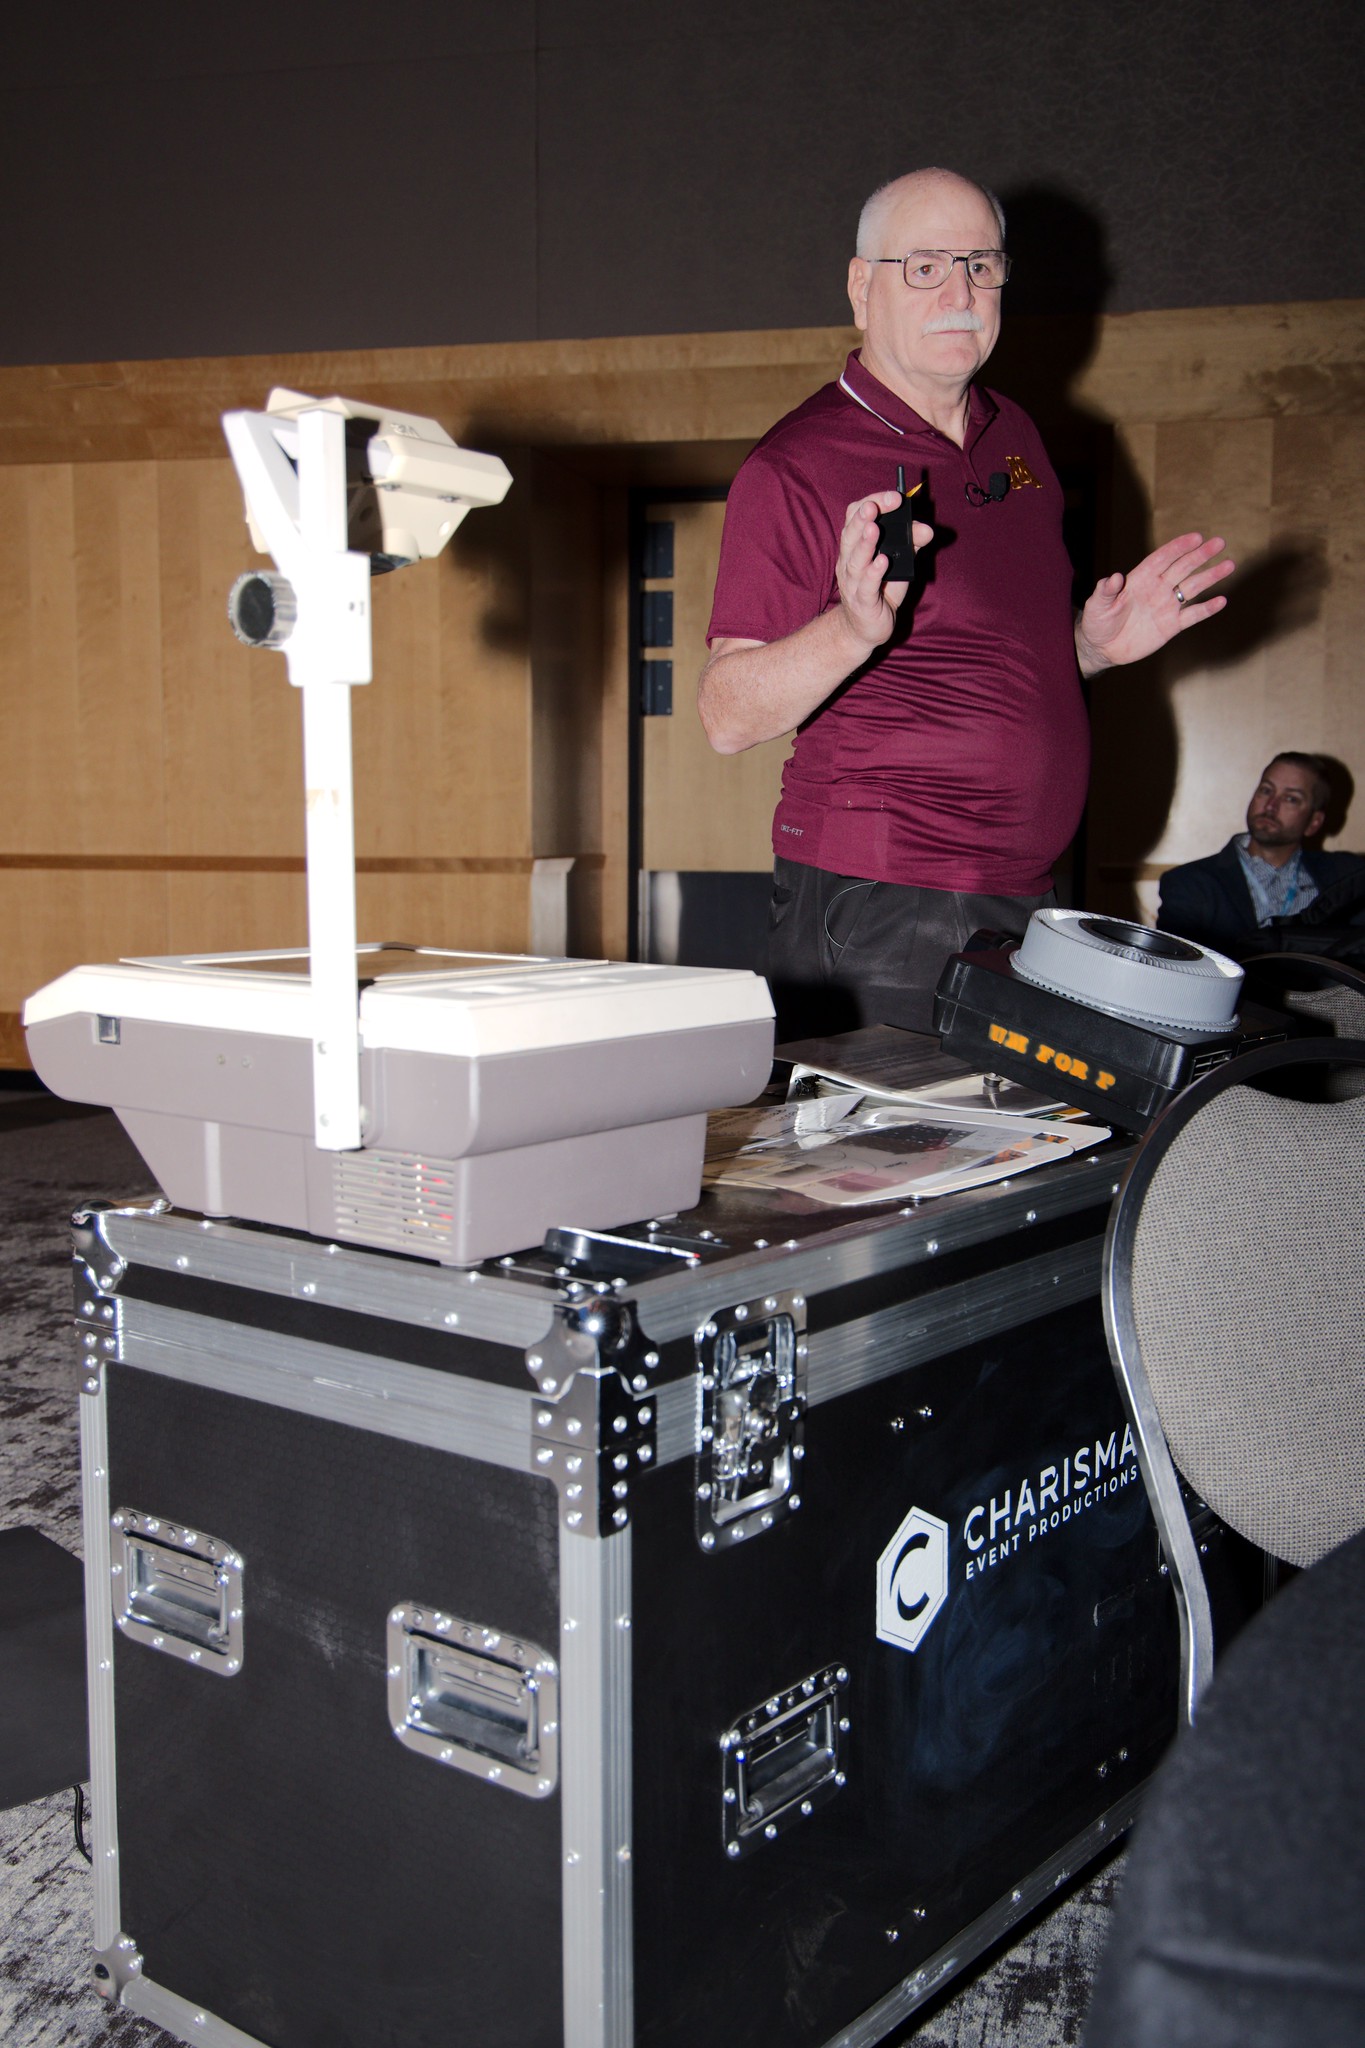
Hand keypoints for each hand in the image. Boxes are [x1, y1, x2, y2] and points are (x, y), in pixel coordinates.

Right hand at [837, 491, 933, 654]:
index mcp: (855, 545)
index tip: (894, 496)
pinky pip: (866, 586)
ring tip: (874, 529)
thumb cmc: (881, 590)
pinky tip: (882, 562)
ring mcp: (853, 582)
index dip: (872, 502)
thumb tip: (927, 529)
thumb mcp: (899, 563)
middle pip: (851, 534)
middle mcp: (849, 561)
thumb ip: (912, 543)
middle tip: (875, 506)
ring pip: (855, 559)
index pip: (855, 516)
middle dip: (863, 518)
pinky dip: (874, 573)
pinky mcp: (862, 602)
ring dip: (865, 543)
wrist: (866, 628)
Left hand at [1075, 532, 1233, 676]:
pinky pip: (1192, 616)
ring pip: (1192, 587)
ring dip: (1210, 577)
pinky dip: (1206, 609)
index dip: (1178, 547)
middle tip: (1219, 542)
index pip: (1162, 558)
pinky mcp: (1171, 625)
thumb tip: (1113, 577)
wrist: (1103, 648)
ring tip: (1229, 565)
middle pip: (1183, 568)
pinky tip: (1221, 601)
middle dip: (1200, 555)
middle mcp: (1157, 588)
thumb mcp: (1096, 605)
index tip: (1196, 537)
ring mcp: (1166, 606)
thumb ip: (1105, 591)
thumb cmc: (1097, 622)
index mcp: (1140, 578)